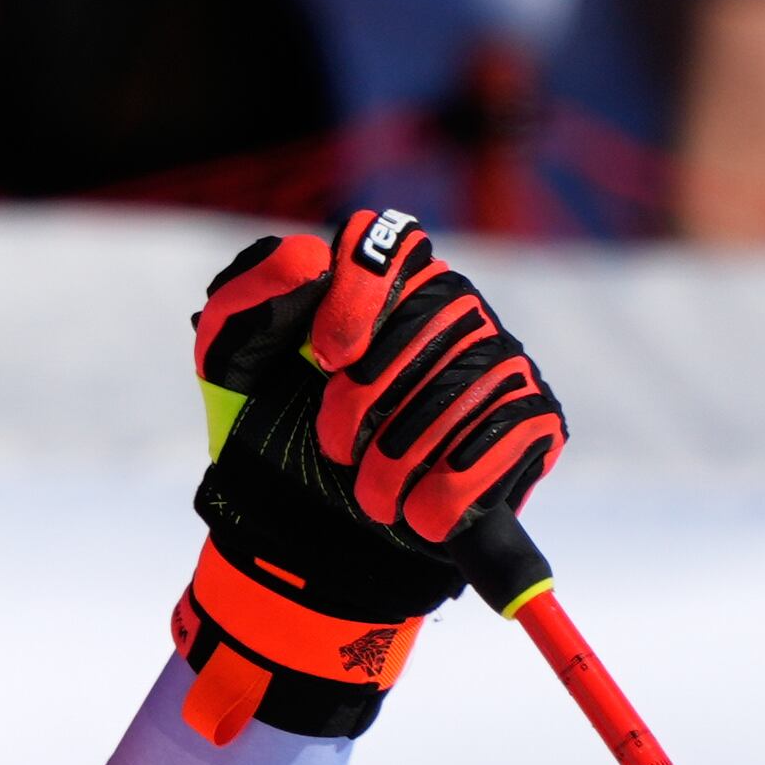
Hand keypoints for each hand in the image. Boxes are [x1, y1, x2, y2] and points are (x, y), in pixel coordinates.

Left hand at [170, 207, 566, 742]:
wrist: (311, 522)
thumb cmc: (271, 423)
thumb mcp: (230, 360)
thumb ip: (247, 296)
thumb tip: (309, 257)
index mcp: (381, 276)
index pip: (387, 242)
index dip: (355, 298)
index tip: (322, 360)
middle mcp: (451, 305)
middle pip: (426, 320)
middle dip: (364, 402)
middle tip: (334, 450)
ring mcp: (500, 358)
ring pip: (461, 388)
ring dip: (398, 458)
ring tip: (369, 494)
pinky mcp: (534, 416)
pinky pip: (506, 437)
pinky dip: (449, 490)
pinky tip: (419, 514)